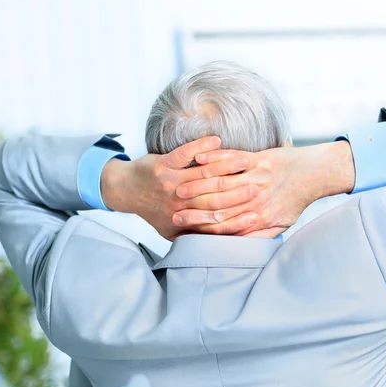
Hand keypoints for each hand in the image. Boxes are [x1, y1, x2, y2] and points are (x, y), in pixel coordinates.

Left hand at [101, 137, 261, 239]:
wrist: (126, 190)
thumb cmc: (154, 211)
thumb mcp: (172, 232)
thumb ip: (195, 237)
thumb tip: (222, 246)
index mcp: (184, 220)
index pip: (215, 222)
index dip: (237, 219)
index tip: (257, 214)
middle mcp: (178, 202)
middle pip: (213, 198)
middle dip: (238, 193)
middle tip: (259, 187)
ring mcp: (170, 182)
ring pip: (203, 174)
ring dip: (226, 167)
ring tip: (246, 162)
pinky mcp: (163, 164)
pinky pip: (184, 154)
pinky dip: (201, 146)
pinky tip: (217, 140)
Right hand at [172, 141, 354, 236]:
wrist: (314, 175)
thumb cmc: (295, 201)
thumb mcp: (280, 224)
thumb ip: (259, 235)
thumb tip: (239, 246)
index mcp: (258, 217)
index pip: (224, 224)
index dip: (199, 225)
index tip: (178, 224)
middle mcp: (255, 199)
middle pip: (218, 204)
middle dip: (192, 206)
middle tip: (171, 206)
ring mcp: (257, 177)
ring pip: (223, 182)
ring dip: (198, 184)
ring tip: (178, 185)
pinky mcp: (260, 159)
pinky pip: (234, 158)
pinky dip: (216, 158)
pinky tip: (199, 159)